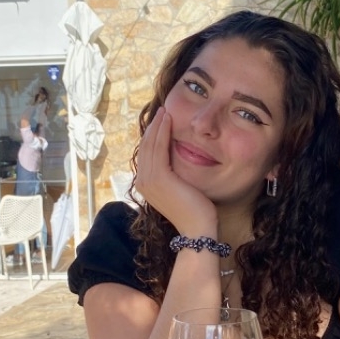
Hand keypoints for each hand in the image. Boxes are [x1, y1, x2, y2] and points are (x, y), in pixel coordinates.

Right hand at [134, 109, 216, 235]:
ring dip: (158, 125)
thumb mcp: (180, 187)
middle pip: (145, 147)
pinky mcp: (158, 177)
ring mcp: (148, 180)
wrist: (197, 228)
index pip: (147, 154)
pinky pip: (158, 148)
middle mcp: (142, 181)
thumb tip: (178, 157)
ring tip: (165, 111)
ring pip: (150, 145)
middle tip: (163, 110)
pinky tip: (169, 121)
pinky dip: (163, 132)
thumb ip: (174, 173)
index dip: (153, 135)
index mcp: (145, 184)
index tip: (162, 120)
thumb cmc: (194, 211)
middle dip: (153, 127)